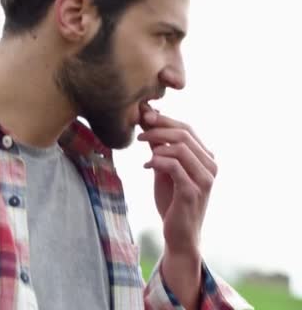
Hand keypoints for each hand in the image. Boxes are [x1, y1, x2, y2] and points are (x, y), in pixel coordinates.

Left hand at [137, 104, 216, 257]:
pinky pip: (174, 167)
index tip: (144, 116)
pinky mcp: (192, 192)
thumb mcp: (164, 169)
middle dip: (158, 129)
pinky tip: (146, 166)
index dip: (164, 120)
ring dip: (156, 144)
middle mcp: (210, 166)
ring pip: (180, 148)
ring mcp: (204, 179)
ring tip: (143, 151)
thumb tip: (148, 120)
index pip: (187, 129)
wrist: (179, 234)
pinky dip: (157, 161)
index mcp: (206, 158)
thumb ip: (160, 147)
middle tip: (139, 133)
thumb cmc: (172, 201)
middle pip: (184, 134)